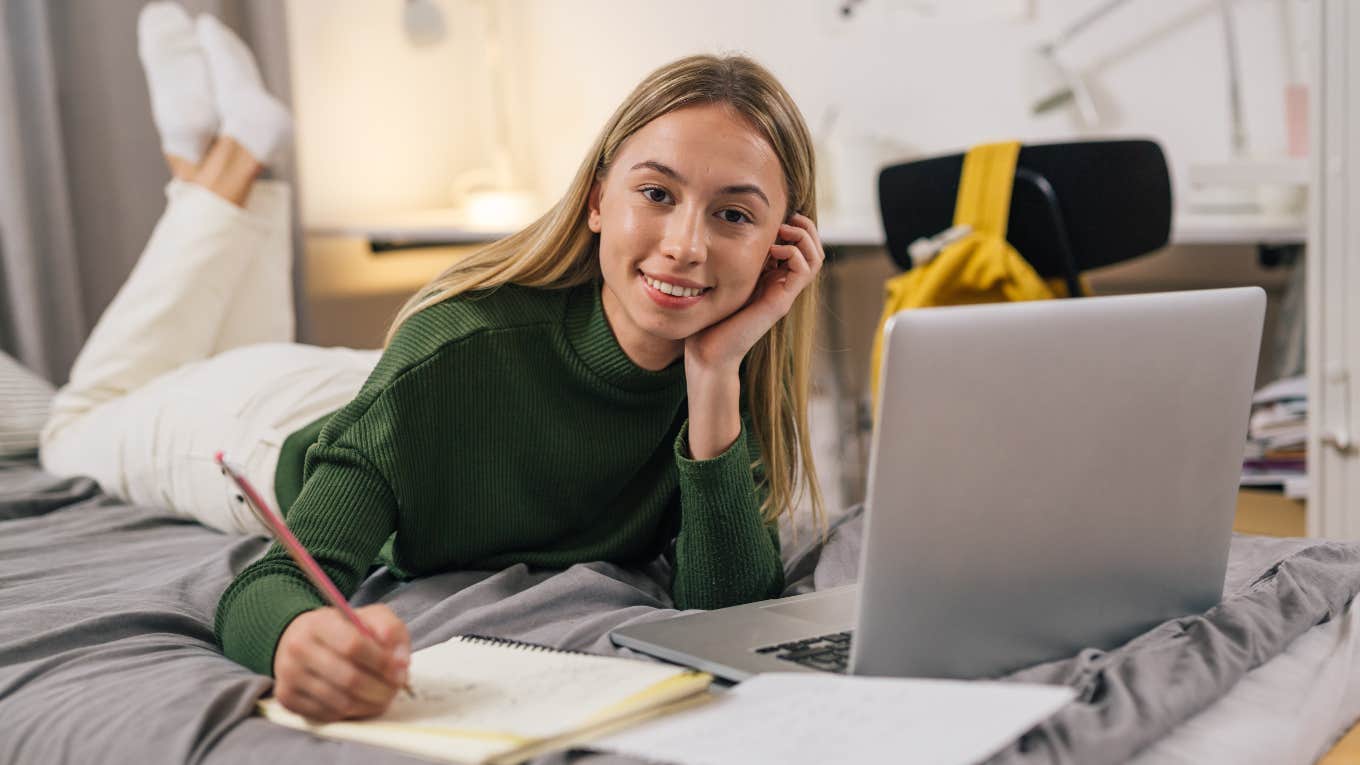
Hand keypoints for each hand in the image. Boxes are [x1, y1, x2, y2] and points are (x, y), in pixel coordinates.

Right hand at [272, 603, 410, 721]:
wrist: (301, 637)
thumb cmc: (342, 629)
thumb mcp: (370, 617)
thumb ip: (391, 632)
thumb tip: (400, 663)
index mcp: (319, 623)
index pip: (353, 645)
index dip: (382, 662)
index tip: (400, 671)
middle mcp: (299, 648)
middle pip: (348, 678)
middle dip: (380, 689)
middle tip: (395, 690)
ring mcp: (289, 675)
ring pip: (339, 702)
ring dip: (369, 704)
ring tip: (383, 697)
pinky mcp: (287, 697)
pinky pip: (327, 714)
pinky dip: (351, 712)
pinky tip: (361, 702)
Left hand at [684, 212, 824, 374]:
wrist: (708, 352)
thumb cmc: (709, 318)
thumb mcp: (721, 278)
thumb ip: (731, 258)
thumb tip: (728, 229)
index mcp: (770, 278)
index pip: (800, 246)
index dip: (794, 226)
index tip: (775, 217)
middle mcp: (782, 285)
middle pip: (814, 250)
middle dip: (805, 227)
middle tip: (786, 219)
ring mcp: (784, 294)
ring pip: (815, 258)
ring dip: (803, 237)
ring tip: (783, 230)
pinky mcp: (781, 302)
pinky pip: (804, 270)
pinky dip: (793, 252)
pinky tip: (773, 250)